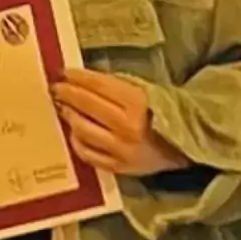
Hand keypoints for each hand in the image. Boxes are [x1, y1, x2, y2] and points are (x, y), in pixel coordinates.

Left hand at [51, 72, 188, 175]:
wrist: (185, 144)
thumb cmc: (164, 112)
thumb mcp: (147, 91)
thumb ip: (117, 87)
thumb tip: (83, 80)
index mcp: (138, 103)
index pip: (99, 86)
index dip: (78, 77)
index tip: (63, 72)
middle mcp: (127, 127)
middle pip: (87, 106)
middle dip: (67, 94)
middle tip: (55, 88)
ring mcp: (121, 149)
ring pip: (83, 130)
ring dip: (69, 116)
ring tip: (62, 107)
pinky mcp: (118, 167)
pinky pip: (88, 154)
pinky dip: (77, 141)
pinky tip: (74, 131)